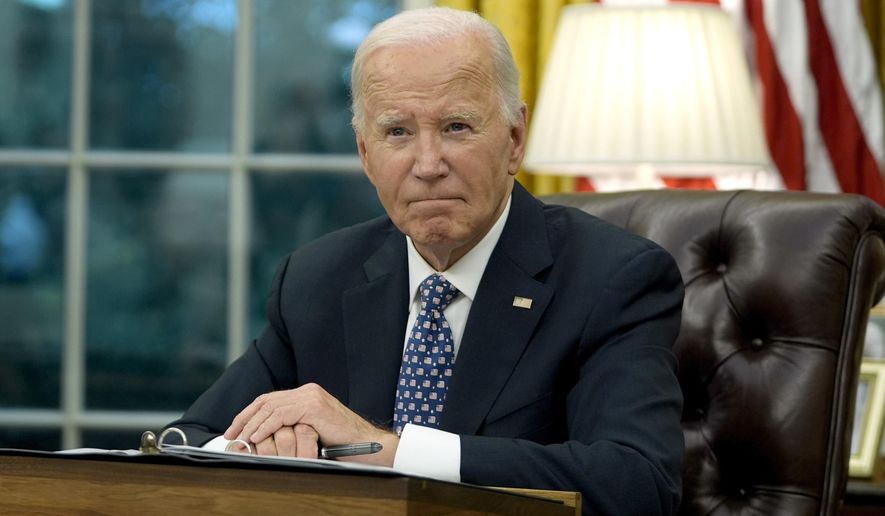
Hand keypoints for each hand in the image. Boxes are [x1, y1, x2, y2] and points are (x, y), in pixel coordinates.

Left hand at [224, 383, 398, 465]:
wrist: (368, 445)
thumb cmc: (341, 445)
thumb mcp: (311, 433)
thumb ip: (293, 428)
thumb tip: (264, 437)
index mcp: (307, 395)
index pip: (270, 400)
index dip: (250, 413)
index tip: (236, 428)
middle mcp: (308, 391)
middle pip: (267, 400)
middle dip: (245, 417)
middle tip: (231, 433)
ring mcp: (311, 396)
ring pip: (271, 406)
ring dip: (252, 422)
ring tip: (240, 437)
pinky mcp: (314, 406)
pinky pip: (282, 414)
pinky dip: (266, 425)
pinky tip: (256, 436)